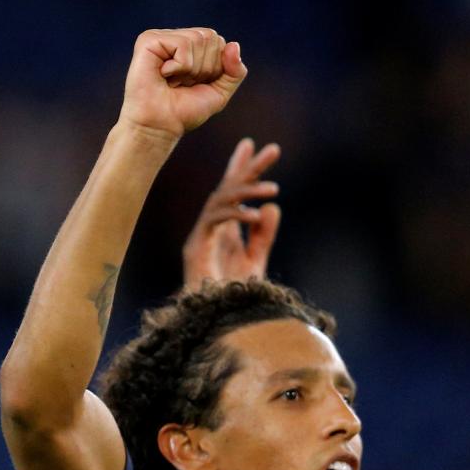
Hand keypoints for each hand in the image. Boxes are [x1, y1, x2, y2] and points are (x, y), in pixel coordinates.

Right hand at [117, 28, 245, 142]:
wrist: (159, 126)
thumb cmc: (183, 111)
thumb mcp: (219, 92)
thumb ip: (235, 70)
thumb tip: (233, 44)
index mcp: (188, 46)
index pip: (218, 41)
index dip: (214, 67)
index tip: (193, 84)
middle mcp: (173, 37)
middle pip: (210, 36)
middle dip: (203, 67)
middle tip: (182, 83)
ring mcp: (160, 37)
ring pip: (197, 39)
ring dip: (190, 69)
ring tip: (172, 80)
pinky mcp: (148, 40)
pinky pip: (182, 44)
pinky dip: (180, 66)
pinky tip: (163, 74)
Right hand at [181, 138, 282, 290]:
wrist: (218, 323)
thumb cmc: (233, 298)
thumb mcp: (255, 262)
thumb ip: (262, 236)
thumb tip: (273, 207)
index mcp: (223, 231)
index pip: (233, 192)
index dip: (243, 169)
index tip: (255, 146)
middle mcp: (210, 230)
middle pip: (228, 189)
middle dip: (249, 168)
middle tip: (272, 149)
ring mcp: (201, 237)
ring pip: (221, 201)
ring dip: (247, 192)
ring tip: (273, 189)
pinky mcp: (195, 248)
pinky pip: (214, 221)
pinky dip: (235, 216)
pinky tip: (255, 215)